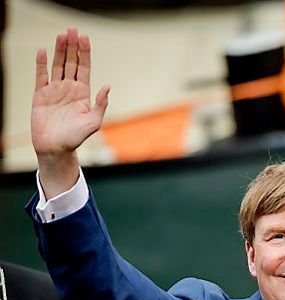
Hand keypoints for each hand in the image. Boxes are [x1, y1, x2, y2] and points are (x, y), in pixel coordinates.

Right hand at [33, 28, 109, 196]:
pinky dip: (42, 63)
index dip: (84, 53)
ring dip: (59, 50)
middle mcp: (69, 89)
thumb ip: (101, 104)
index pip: (84, 68)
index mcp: (83, 93)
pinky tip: (43, 51)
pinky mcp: (40, 94)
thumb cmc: (76, 138)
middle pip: (71, 62)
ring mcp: (54, 90)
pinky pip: (41, 75)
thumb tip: (108, 86)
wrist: (55, 148)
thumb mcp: (93, 122)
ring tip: (61, 35)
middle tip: (72, 30)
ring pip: (57, 65)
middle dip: (72, 46)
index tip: (84, 38)